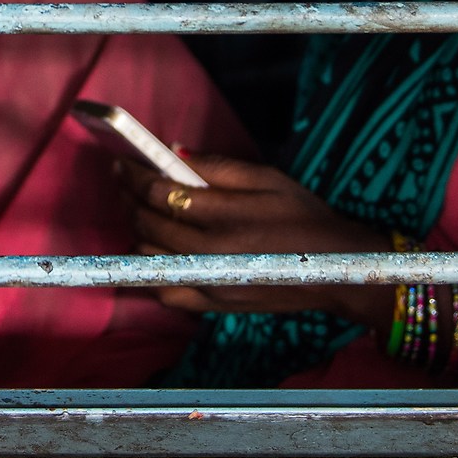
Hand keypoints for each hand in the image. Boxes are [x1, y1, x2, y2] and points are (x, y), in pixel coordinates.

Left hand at [119, 153, 393, 322]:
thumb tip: (174, 153)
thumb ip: (218, 166)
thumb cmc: (304, 217)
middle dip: (128, 197)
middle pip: (148, 223)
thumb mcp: (268, 178)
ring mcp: (209, 282)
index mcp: (225, 216)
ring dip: (137, 229)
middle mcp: (211, 252)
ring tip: (139, 209)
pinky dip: (150, 270)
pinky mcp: (213, 305)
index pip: (159, 192)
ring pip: (149, 256)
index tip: (121, 163)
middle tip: (123, 181)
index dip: (133, 175)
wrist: (336, 269)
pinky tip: (154, 251)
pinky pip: (164, 290)